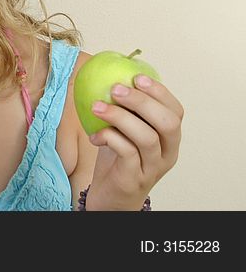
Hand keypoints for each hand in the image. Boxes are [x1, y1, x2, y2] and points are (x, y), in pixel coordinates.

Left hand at [86, 74, 183, 209]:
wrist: (111, 197)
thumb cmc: (118, 159)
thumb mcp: (123, 131)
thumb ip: (123, 109)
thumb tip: (105, 74)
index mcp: (169, 138)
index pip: (176, 112)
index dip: (160, 92)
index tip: (137, 77)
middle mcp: (167, 153)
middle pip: (166, 123)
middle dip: (142, 101)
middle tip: (115, 89)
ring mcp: (152, 168)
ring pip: (146, 137)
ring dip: (120, 117)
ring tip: (97, 107)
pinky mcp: (134, 178)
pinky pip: (126, 153)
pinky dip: (110, 138)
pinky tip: (95, 135)